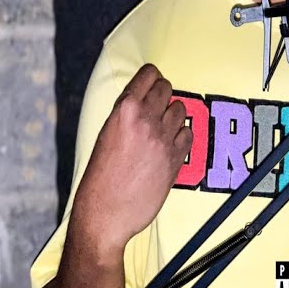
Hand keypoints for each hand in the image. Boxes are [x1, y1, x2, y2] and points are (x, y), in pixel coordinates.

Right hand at [71, 64, 191, 258]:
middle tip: (156, 108)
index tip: (152, 83)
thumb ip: (126, 116)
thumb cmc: (99, 178)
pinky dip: (181, 136)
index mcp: (123, 110)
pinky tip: (169, 145)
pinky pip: (189, 133)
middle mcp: (145, 119)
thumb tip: (143, 102)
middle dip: (162, 95)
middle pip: (167, 88)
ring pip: (180, 109)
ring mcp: (163, 138)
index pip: (149, 74)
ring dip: (172, 116)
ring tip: (160, 130)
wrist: (105, 213)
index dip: (152, 77)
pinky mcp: (176, 158)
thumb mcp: (105, 136)